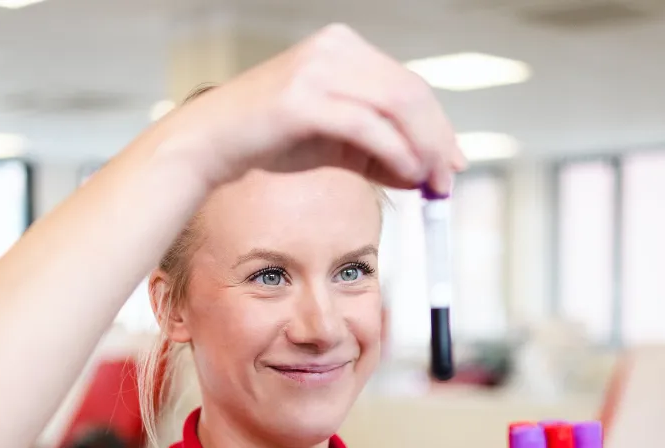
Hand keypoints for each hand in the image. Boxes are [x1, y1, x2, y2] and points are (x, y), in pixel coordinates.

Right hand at [158, 24, 465, 194]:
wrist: (210, 144)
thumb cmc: (271, 140)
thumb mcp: (336, 141)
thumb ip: (380, 149)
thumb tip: (427, 173)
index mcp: (343, 47)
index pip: (409, 85)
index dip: (438, 125)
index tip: (454, 161)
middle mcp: (334, 49)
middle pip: (410, 93)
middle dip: (437, 140)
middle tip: (448, 179)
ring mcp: (318, 70)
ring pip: (397, 107)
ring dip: (423, 149)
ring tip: (430, 183)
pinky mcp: (304, 99)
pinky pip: (368, 127)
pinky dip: (396, 154)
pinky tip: (406, 177)